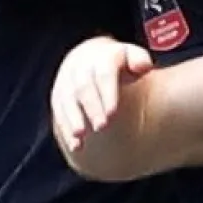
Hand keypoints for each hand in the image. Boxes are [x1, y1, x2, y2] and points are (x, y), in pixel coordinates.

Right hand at [51, 37, 151, 151]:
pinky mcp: (59, 95)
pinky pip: (59, 111)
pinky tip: (76, 145)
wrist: (90, 58)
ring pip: (67, 99)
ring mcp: (66, 80)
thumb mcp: (132, 56)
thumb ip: (139, 60)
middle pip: (83, 88)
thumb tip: (143, 65)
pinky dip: (66, 129)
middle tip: (101, 127)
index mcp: (102, 57)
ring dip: (73, 118)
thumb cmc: (120, 63)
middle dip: (91, 108)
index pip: (103, 74)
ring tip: (81, 136)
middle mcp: (81, 67)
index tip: (112, 113)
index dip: (107, 93)